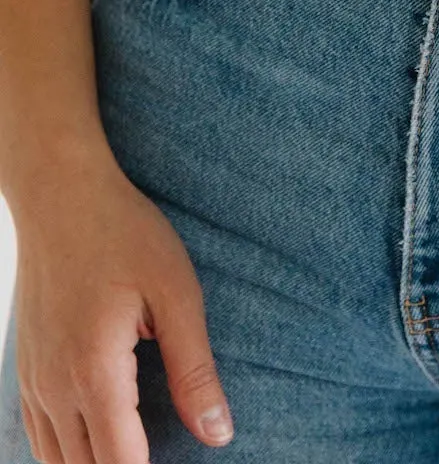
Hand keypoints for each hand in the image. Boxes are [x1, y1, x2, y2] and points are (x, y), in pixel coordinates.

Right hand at [11, 158, 234, 460]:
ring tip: (136, 451)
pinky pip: (37, 437)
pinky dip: (66, 454)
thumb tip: (218, 435)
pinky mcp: (25, 370)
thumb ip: (195, 369)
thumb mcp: (175, 292)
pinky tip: (96, 442)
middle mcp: (55, 388)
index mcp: (96, 373)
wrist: (60, 195)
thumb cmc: (124, 234)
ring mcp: (33, 381)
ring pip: (57, 462)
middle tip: (163, 457)